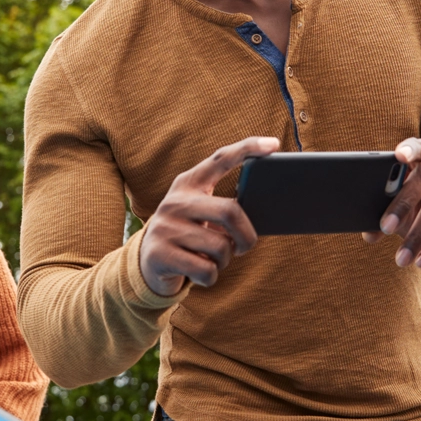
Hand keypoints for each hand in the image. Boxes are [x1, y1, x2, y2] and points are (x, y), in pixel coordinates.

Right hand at [138, 136, 280, 296]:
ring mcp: (165, 227)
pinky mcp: (159, 254)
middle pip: (230, 212)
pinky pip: (206, 270)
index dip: (248, 149)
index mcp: (188, 184)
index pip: (221, 158)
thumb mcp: (200, 214)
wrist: (147, 263)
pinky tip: (199, 273)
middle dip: (247, 236)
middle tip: (245, 247)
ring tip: (212, 259)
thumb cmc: (188, 234)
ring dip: (225, 260)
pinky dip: (211, 277)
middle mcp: (175, 201)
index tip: (274, 144)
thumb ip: (223, 208)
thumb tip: (260, 218)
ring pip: (221, 247)